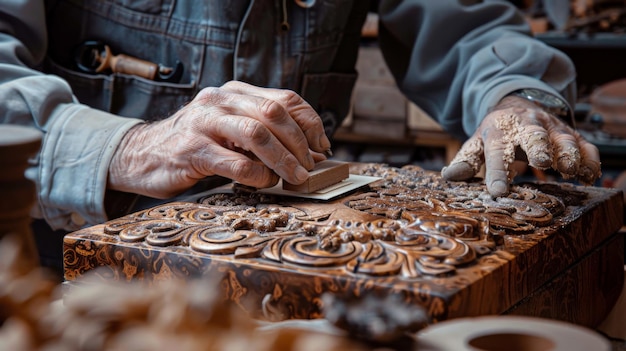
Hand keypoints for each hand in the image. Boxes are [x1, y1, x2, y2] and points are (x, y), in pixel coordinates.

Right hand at [107, 81, 330, 197]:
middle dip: (300, 143)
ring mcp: (204, 123)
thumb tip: (307, 153)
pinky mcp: (192, 150)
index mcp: (235, 93)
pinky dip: (258, 176)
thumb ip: (262, 133)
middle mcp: (220, 101)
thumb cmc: (194, 146)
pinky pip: (237, 163)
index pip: (285, 99)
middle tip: (309, 167)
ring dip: (284, 159)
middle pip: (275, 113)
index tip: (321, 147)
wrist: (140, 155)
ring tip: (295, 177)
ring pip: (257, 133)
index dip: (310, 123)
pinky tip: (263, 183)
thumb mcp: (229, 130)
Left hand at [441, 95, 600, 196]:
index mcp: (499, 130)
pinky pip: (584, 144)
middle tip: (543, 163)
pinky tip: (588, 174)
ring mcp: (551, 128)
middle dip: (539, 147)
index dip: (497, 172)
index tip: (497, 191)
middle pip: (534, 135)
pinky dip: (589, 158)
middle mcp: (527, 126)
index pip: (497, 152)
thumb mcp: (477, 144)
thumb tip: (449, 176)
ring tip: (570, 170)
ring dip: (568, 153)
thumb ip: (466, 161)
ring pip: (563, 138)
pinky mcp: (570, 134)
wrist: (517, 107)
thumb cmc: (496, 134)